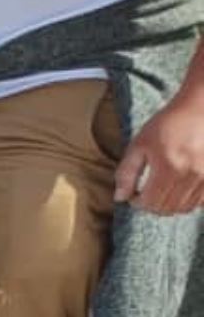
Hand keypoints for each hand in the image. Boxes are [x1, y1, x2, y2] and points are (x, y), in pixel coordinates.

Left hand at [115, 91, 203, 213]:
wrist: (201, 108)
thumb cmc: (167, 124)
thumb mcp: (139, 144)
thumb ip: (126, 173)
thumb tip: (119, 198)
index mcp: (168, 167)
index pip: (149, 203)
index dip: (137, 202)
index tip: (134, 194)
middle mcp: (190, 175)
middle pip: (166, 208)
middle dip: (151, 205)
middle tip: (146, 194)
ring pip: (183, 208)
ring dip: (168, 205)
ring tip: (162, 191)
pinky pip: (200, 202)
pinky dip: (187, 201)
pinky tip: (179, 188)